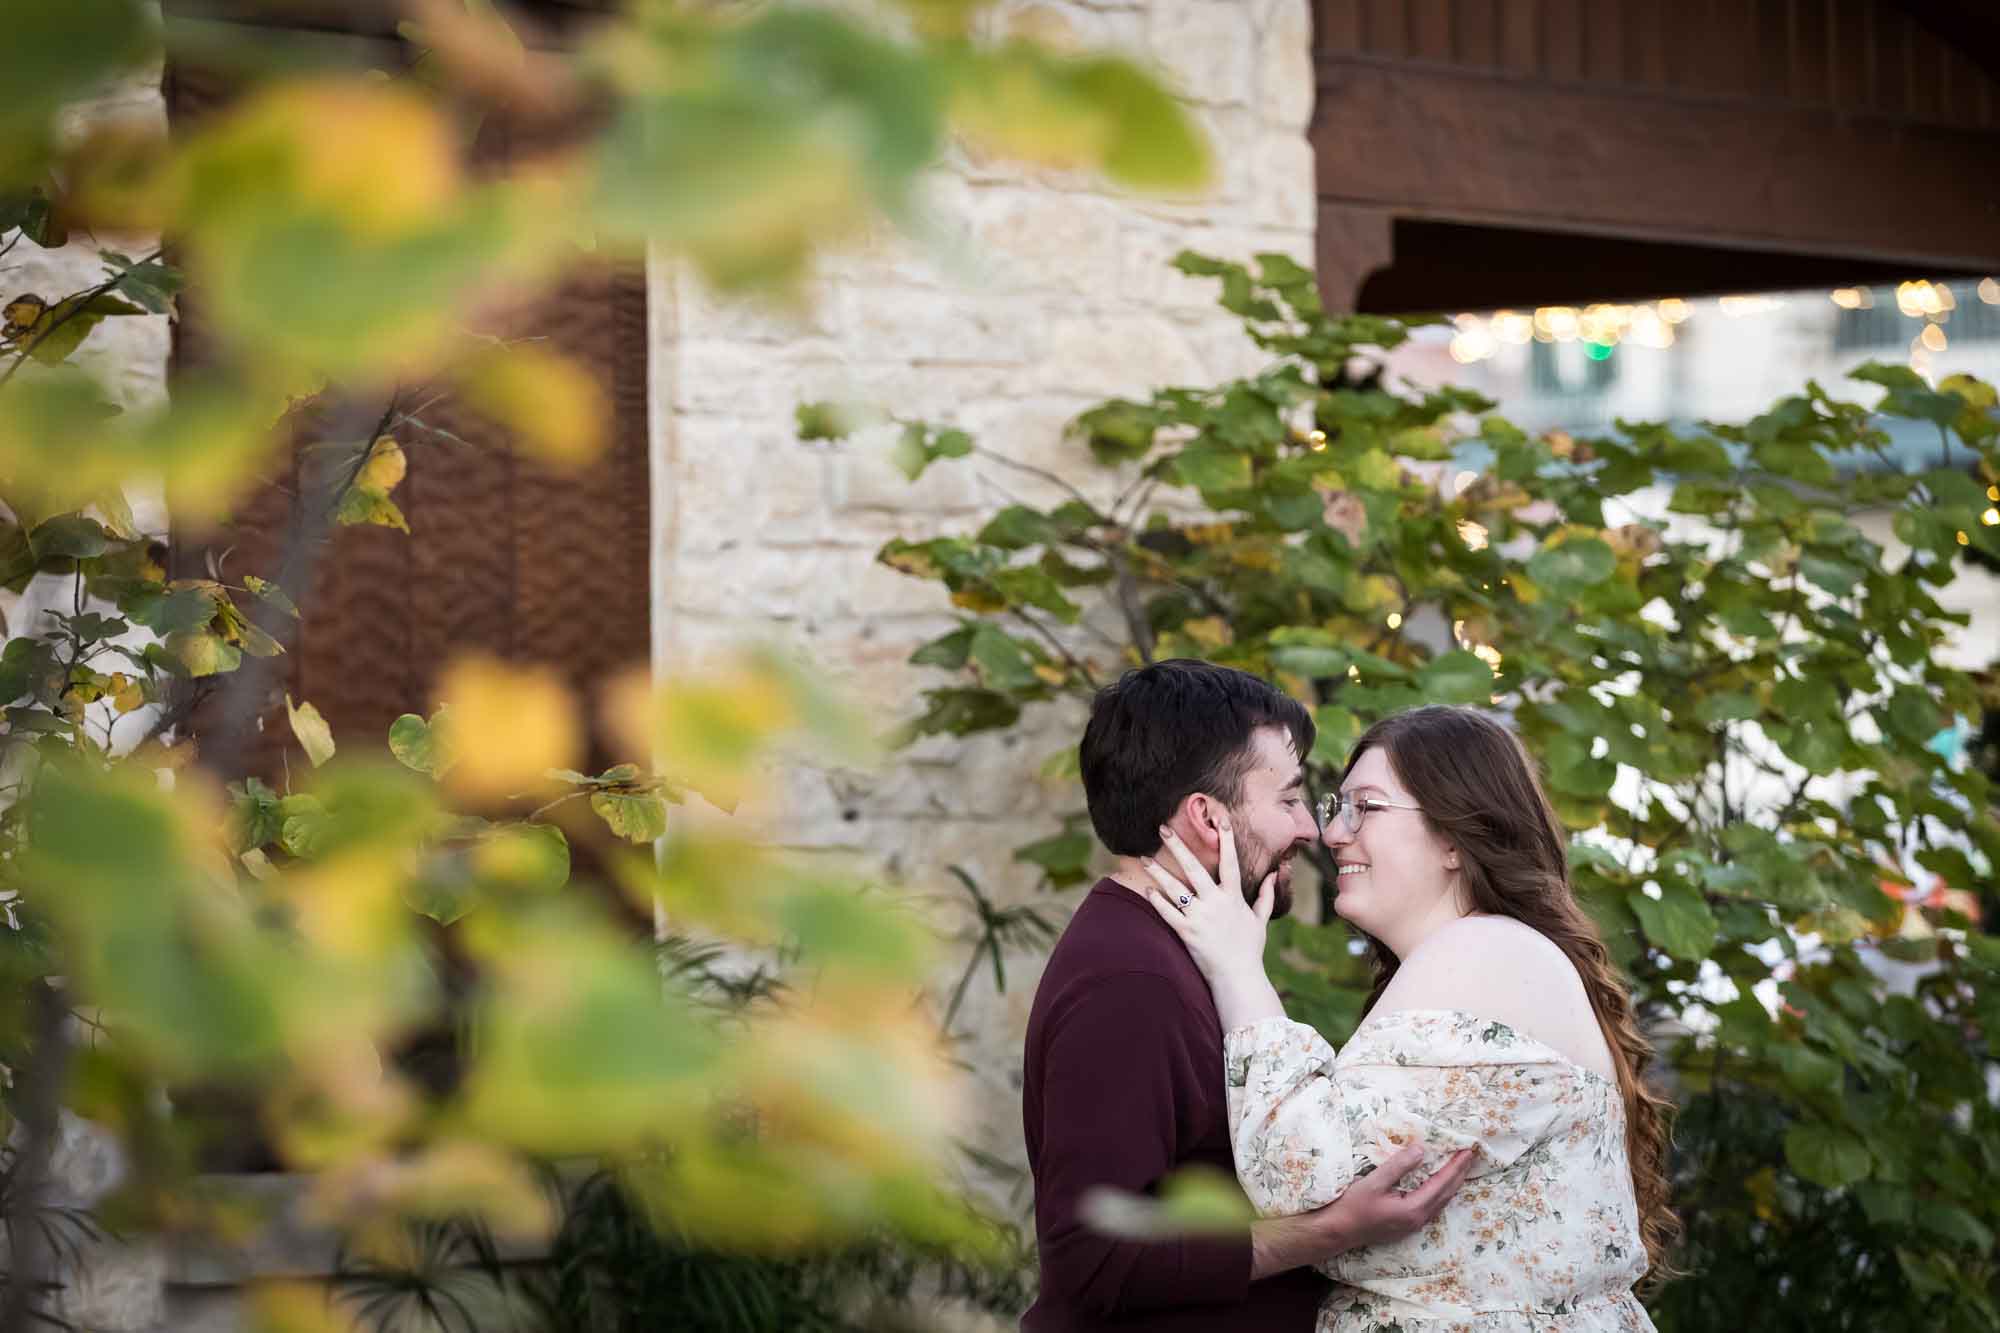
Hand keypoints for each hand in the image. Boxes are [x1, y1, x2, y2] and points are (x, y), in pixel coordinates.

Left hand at [1137, 818, 1281, 1026]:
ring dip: (1159, 872)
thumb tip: (1276, 873)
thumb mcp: (1260, 920)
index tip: (1219, 819)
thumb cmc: (1249, 949)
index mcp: (1234, 897)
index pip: (1230, 862)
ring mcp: (1200, 917)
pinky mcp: (1187, 933)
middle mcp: (1216, 903)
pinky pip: (1168, 913)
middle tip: (1163, 828)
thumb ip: (1266, 895)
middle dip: (1179, 846)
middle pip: (1194, 868)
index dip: (1226, 840)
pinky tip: (1146, 889)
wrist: (1238, 977)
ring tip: (1144, 858)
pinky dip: (1157, 901)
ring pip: (1175, 889)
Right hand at [1248, 1143, 1477, 1277]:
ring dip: (1452, 1183)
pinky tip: (1439, 1185)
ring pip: (1441, 1202)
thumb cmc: (1352, 1205)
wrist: (1337, 1231)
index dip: (1455, 1166)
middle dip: (1459, 1174)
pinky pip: (1432, 1206)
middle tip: (1470, 1155)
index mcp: (1413, 1208)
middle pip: (1446, 1194)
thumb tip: (1421, 1149)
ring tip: (1460, 1168)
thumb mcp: (1374, 1181)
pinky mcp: (1406, 1225)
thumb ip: (1399, 1166)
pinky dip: (1440, 1192)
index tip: (1467, 1150)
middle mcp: (1418, 1219)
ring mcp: (1412, 1225)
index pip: (1441, 1183)